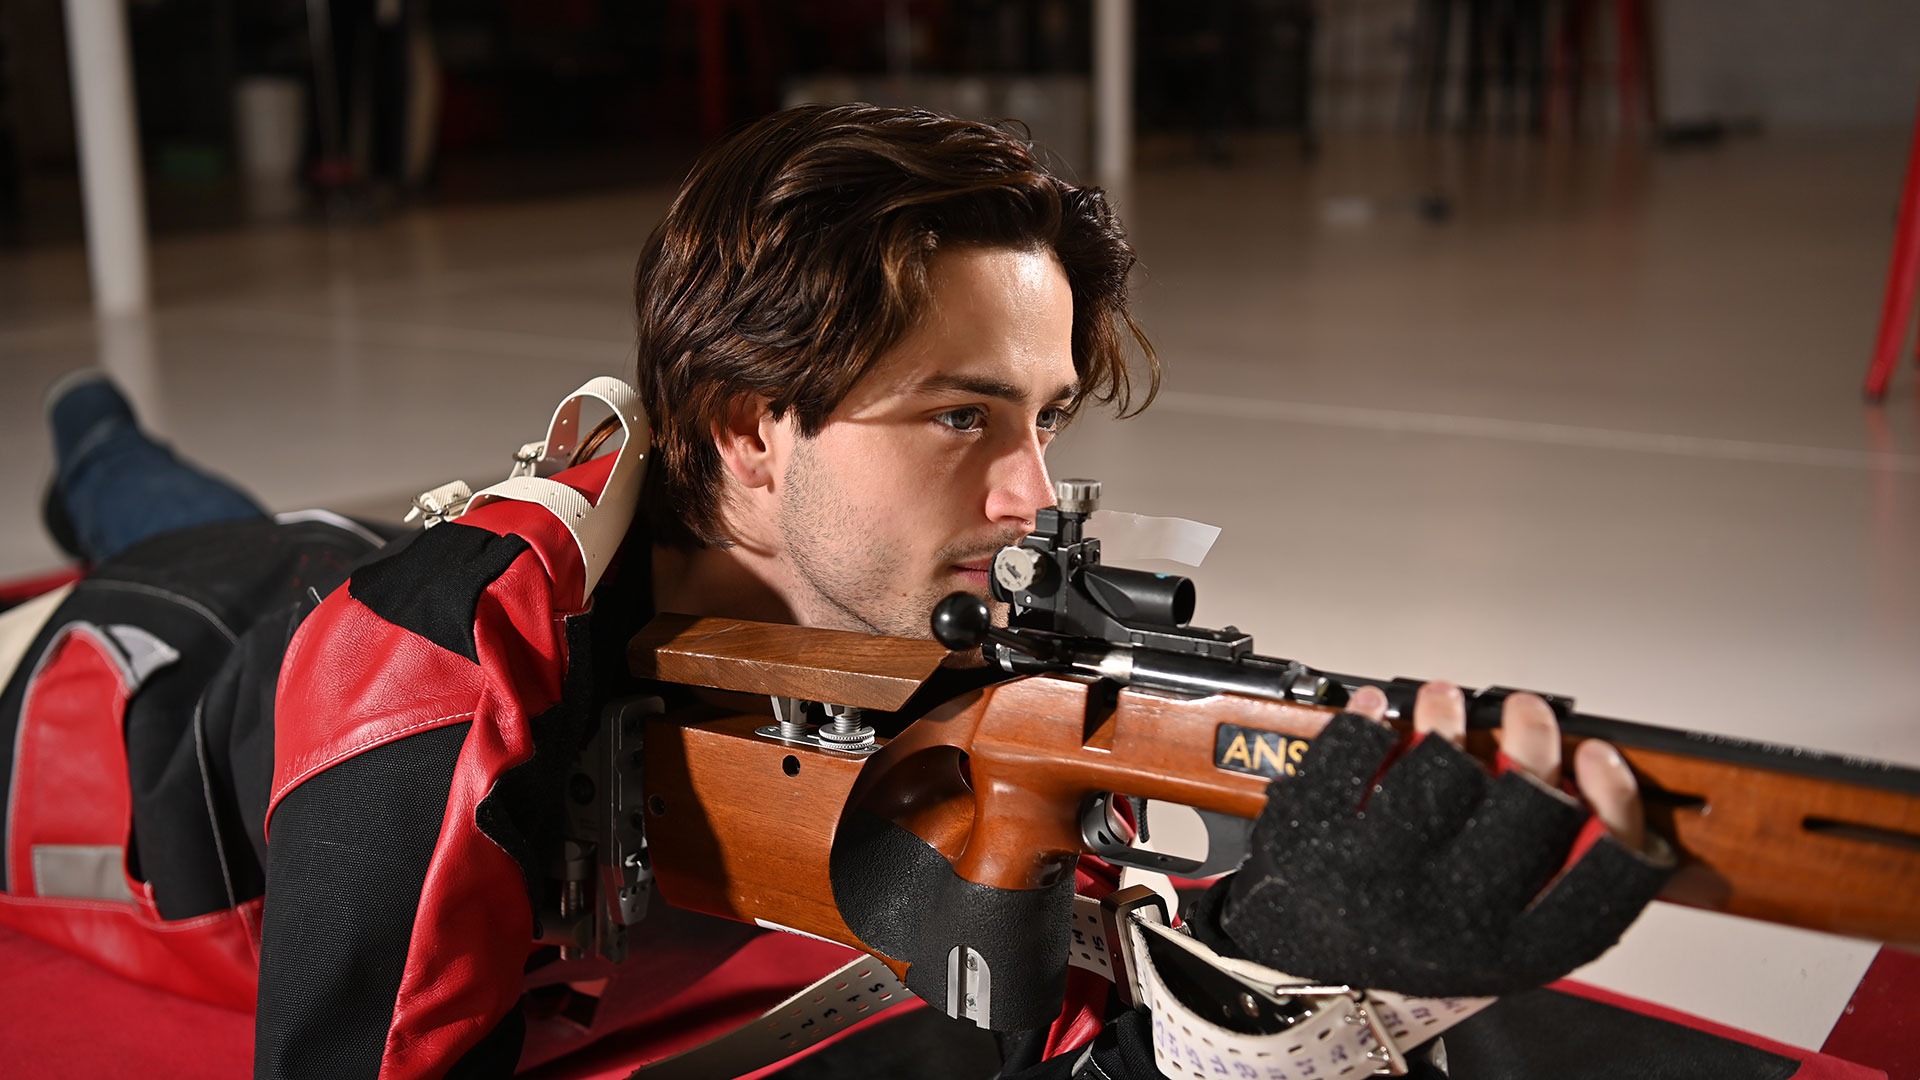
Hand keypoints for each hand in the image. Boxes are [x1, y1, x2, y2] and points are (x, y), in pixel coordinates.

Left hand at [1209, 682, 1672, 998]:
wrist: (1305, 963)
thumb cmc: (1414, 934)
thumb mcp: (1498, 931)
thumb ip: (1553, 869)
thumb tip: (1591, 780)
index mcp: (1516, 950)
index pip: (1599, 882)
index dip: (1614, 809)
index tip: (1600, 755)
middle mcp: (1453, 923)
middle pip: (1524, 811)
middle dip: (1533, 740)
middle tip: (1528, 710)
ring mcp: (1381, 885)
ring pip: (1437, 776)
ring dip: (1445, 720)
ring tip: (1444, 698)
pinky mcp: (1316, 848)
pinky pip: (1346, 762)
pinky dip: (1361, 724)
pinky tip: (1372, 708)